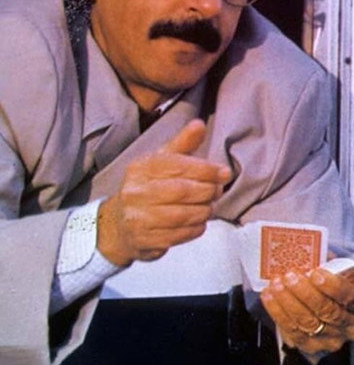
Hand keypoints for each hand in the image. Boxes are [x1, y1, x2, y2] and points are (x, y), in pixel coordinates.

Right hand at [97, 119, 231, 265]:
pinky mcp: (146, 240)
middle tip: (218, 191)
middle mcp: (136, 192)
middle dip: (207, 191)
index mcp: (141, 168)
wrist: (119, 225)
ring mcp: (139, 218)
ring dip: (204, 210)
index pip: (177, 165)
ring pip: (183, 215)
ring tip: (210, 206)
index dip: (205, 169)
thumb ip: (182, 144)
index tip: (224, 173)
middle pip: (182, 191)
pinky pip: (180, 235)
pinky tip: (199, 221)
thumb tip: (199, 124)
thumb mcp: (161, 161)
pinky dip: (196, 228)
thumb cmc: (148, 188)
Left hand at [260, 268, 353, 356]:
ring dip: (288, 302)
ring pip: (308, 323)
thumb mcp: (344, 275)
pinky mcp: (312, 347)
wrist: (339, 314)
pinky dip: (278, 313)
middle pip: (327, 311)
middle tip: (289, 276)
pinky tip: (269, 297)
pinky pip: (293, 332)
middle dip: (305, 293)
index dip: (333, 286)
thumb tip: (312, 255)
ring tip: (276, 285)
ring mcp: (332, 340)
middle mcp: (351, 327)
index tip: (315, 273)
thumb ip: (332, 266)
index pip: (350, 297)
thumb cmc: (340, 287)